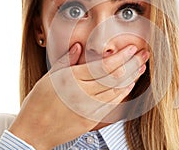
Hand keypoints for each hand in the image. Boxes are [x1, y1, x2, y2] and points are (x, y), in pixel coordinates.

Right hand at [9, 43, 148, 148]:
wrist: (34, 131)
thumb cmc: (38, 103)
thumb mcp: (49, 77)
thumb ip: (66, 60)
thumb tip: (79, 46)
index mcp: (71, 79)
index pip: (104, 65)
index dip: (122, 56)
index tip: (132, 48)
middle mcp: (82, 93)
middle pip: (115, 76)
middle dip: (133, 63)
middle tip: (144, 54)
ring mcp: (88, 108)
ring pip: (117, 90)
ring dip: (132, 77)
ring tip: (141, 67)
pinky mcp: (92, 119)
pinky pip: (113, 104)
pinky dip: (123, 93)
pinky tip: (130, 84)